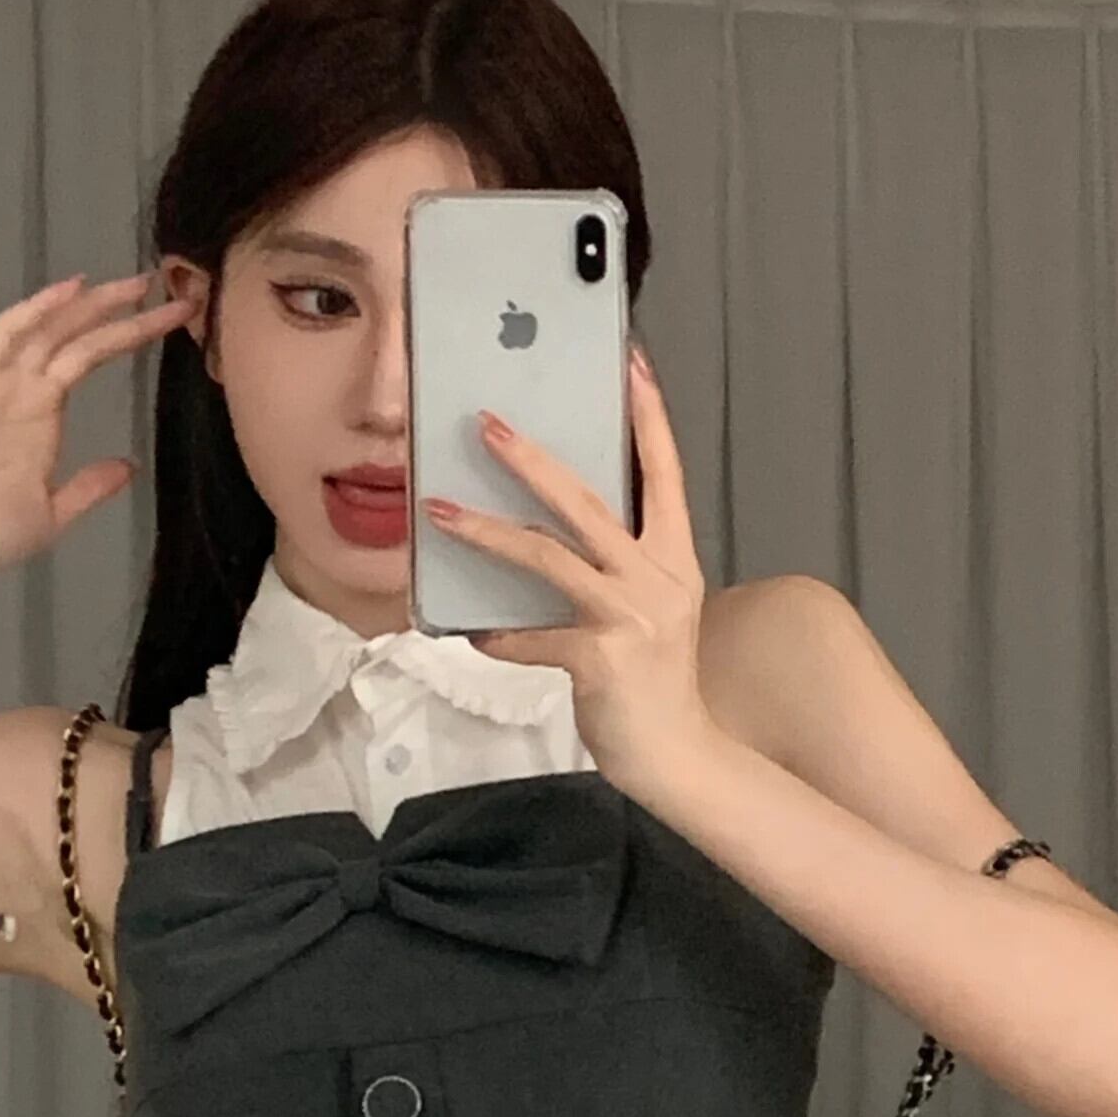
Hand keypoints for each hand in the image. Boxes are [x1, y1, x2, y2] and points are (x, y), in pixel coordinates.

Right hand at [0, 273, 194, 582]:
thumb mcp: (51, 513)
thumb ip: (89, 487)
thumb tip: (128, 466)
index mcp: (42, 413)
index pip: (91, 358)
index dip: (128, 335)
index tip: (172, 319)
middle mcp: (23, 388)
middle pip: (77, 335)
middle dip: (119, 309)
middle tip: (164, 286)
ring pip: (49, 328)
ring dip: (89, 304)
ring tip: (134, 283)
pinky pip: (5, 335)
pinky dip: (35, 310)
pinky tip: (70, 291)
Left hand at [422, 343, 714, 787]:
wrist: (678, 756)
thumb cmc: (654, 679)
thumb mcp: (648, 611)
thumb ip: (613, 568)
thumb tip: (546, 530)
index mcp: (675, 558)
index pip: (666, 472)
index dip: (650, 416)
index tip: (631, 361)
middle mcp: (660, 578)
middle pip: (589, 502)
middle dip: (533, 459)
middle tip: (487, 423)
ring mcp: (632, 617)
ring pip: (550, 557)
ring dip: (488, 531)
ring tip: (439, 510)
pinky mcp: (601, 659)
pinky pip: (531, 636)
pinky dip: (498, 636)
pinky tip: (473, 633)